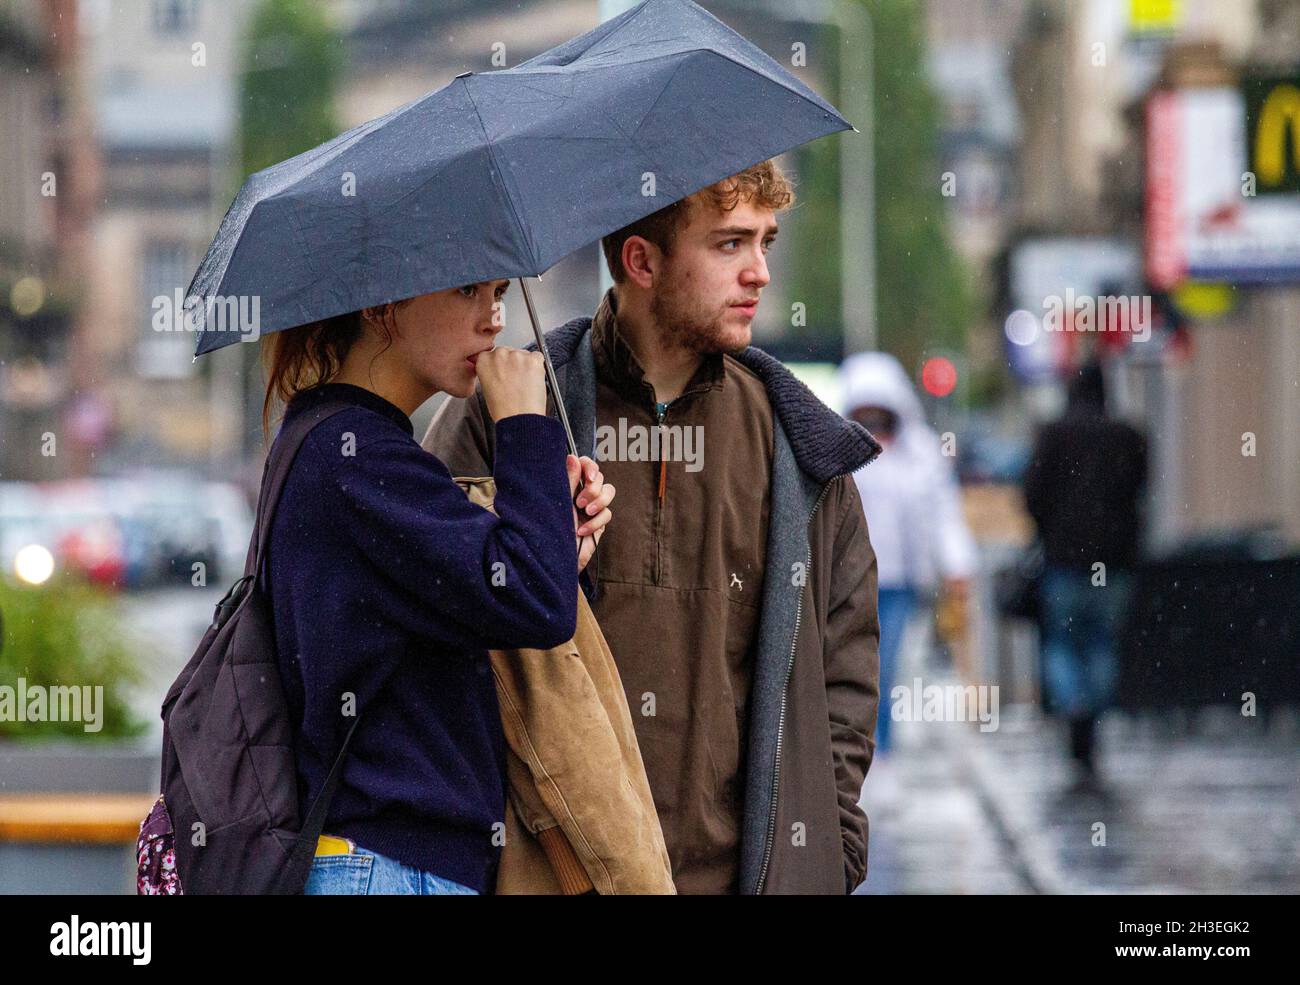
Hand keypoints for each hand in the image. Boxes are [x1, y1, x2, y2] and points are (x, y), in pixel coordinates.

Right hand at [476, 347, 546, 421]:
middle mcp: (499, 354)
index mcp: (484, 360)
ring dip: (526, 365)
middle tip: (516, 381)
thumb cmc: (503, 409)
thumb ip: (491, 372)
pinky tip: (533, 381)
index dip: (500, 365)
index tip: (504, 373)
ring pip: (524, 354)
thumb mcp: (486, 388)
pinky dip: (538, 367)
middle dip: (513, 363)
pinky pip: (538, 357)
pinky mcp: (533, 359)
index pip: (492, 354)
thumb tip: (499, 369)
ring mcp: (517, 355)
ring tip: (525, 384)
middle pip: (509, 352)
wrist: (519, 418)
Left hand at [566, 454, 613, 571]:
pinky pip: (607, 514)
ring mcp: (591, 507)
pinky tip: (582, 531)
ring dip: (599, 501)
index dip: (590, 467)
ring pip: (609, 491)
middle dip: (593, 489)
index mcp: (568, 484)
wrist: (555, 558)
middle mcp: (580, 493)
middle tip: (580, 502)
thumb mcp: (558, 502)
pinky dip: (595, 522)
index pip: (585, 465)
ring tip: (585, 512)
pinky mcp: (599, 522)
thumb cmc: (549, 530)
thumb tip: (573, 457)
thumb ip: (569, 480)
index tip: (589, 476)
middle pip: (600, 477)